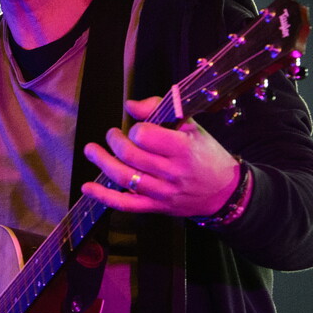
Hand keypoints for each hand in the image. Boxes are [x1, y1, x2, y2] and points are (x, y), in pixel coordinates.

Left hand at [81, 97, 243, 217]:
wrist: (225, 192)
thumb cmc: (206, 155)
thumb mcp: (192, 127)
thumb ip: (161, 111)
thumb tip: (130, 106)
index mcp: (183, 149)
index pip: (145, 135)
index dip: (135, 129)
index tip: (137, 128)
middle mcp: (171, 172)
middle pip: (130, 156)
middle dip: (114, 142)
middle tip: (111, 135)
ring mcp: (162, 192)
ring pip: (123, 178)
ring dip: (102, 162)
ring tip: (91, 150)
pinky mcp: (155, 207)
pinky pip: (125, 204)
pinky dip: (103, 196)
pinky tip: (87, 187)